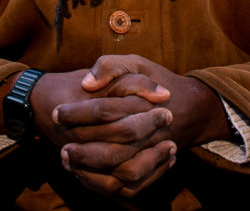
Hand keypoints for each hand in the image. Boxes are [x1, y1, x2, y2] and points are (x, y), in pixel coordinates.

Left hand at [53, 55, 228, 198]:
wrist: (192, 108)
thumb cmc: (158, 82)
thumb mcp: (136, 63)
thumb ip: (110, 66)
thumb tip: (87, 84)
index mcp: (144, 103)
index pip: (103, 111)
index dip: (76, 113)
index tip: (57, 112)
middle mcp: (152, 133)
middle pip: (111, 150)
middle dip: (81, 150)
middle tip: (60, 145)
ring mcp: (154, 154)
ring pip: (121, 173)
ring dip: (91, 171)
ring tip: (68, 160)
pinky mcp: (153, 169)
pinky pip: (129, 186)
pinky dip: (106, 184)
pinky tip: (85, 173)